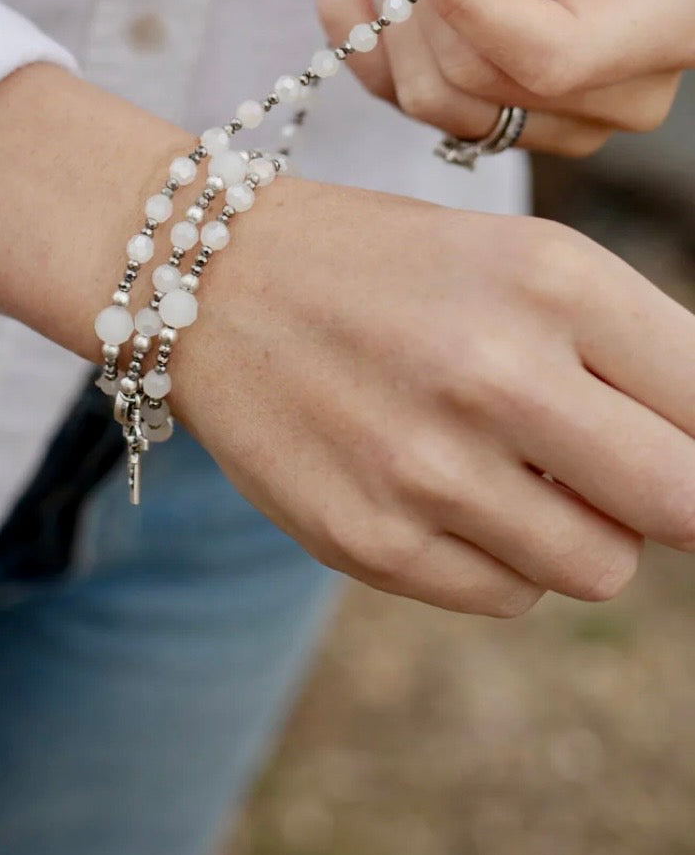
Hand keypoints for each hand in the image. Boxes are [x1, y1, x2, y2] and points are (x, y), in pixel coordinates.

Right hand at [176, 175, 694, 615]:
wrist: (207, 282)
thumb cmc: (382, 269)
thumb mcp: (515, 260)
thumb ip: (634, 353)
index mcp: (550, 279)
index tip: (675, 444)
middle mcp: (493, 371)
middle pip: (685, 506)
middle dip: (665, 496)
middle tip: (613, 468)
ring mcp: (425, 466)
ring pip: (600, 566)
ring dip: (576, 526)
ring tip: (500, 464)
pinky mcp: (367, 539)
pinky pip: (506, 594)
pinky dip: (494, 555)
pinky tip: (433, 487)